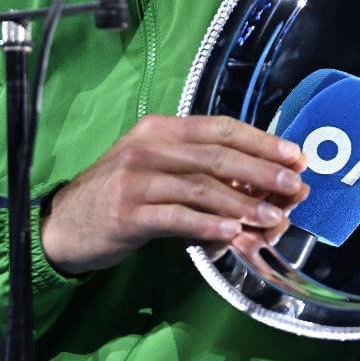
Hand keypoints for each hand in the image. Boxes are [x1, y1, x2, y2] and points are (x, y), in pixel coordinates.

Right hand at [39, 114, 309, 275]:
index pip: (220, 127)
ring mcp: (136, 179)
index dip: (261, 140)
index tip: (295, 155)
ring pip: (200, 187)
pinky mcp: (127, 214)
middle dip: (261, 170)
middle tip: (293, 185)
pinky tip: (233, 232)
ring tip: (272, 216)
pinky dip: (208, 224)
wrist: (64, 224)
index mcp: (161, 129)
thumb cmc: (121, 194)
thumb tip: (261, 187)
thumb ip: (201, 172)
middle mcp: (149, 147)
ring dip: (242, 203)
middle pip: (216, 155)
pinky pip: (177, 218)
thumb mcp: (157, 170)